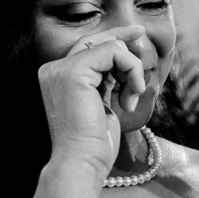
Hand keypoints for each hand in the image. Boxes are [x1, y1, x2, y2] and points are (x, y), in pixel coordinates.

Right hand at [37, 26, 149, 177]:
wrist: (82, 162)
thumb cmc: (95, 144)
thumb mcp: (103, 105)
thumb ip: (107, 81)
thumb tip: (127, 58)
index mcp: (59, 76)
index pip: (89, 47)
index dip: (116, 39)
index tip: (138, 36)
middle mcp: (54, 69)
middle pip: (98, 39)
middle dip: (127, 44)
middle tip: (144, 52)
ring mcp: (61, 68)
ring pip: (111, 46)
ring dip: (132, 70)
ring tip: (131, 97)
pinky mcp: (74, 71)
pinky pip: (114, 52)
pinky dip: (131, 71)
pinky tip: (129, 96)